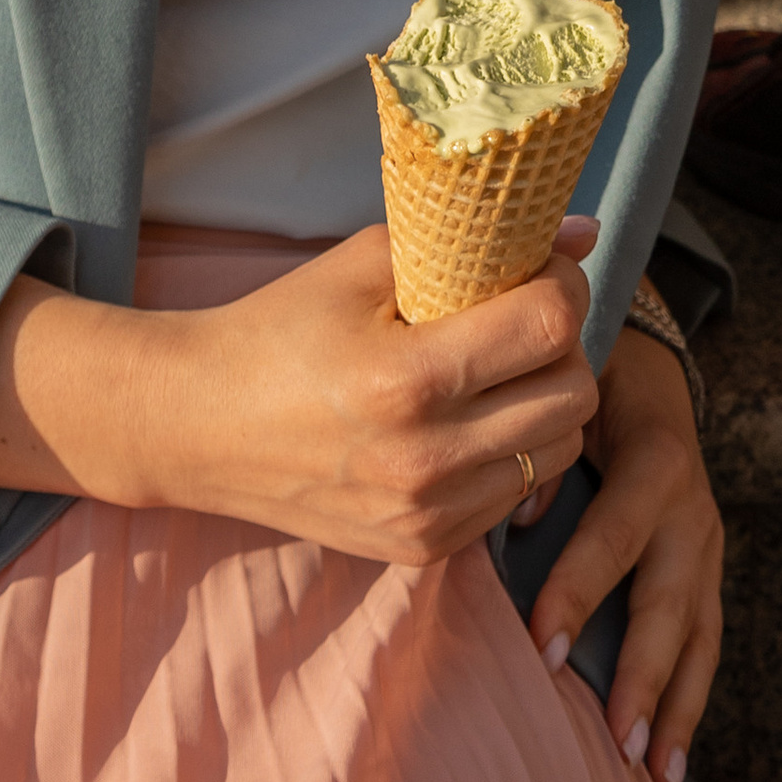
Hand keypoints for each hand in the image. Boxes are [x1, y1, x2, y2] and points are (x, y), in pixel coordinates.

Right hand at [0, 220, 602, 566]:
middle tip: (521, 317)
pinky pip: (515, 493)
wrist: (200, 427)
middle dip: (563, 343)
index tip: (540, 269)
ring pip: (559, 448)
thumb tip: (581, 232)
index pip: (550, 325)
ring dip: (545, 400)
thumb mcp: (363, 264)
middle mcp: (427, 459)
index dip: (561, 284)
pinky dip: (511, 451)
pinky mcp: (424, 549)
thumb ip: (471, 244)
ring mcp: (428, 515)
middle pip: (574, 392)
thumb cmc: (280, 329)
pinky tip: (465, 421)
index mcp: (409, 379)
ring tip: (497, 369)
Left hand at [519, 324, 722, 781]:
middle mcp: (692, 508)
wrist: (646, 362)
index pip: (615, 533)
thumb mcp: (570, 386)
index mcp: (656, 458)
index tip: (540, 646)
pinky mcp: (706, 569)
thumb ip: (545, 445)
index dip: (579, 589)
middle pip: (668, 600)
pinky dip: (690, 702)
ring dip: (676, 708)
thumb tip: (516, 517)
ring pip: (698, 634)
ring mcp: (706, 543)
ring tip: (654, 774)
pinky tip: (670, 762)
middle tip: (612, 739)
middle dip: (639, 674)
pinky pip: (705, 642)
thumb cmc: (591, 376)